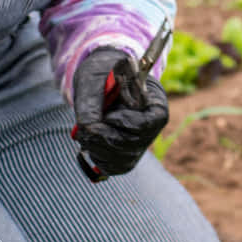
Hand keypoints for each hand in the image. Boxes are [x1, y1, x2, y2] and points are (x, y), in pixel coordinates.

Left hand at [70, 47, 169, 179]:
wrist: (99, 80)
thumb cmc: (101, 74)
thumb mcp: (93, 78)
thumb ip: (91, 102)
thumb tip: (87, 128)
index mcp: (155, 104)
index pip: (146, 124)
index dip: (123, 123)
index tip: (107, 114)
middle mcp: (152, 128)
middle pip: (131, 145)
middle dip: (103, 136)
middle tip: (85, 123)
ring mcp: (140, 144)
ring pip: (119, 159)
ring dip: (96, 146)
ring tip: (86, 127)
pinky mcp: (126, 156)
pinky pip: (112, 167)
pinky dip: (96, 155)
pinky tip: (91, 138)